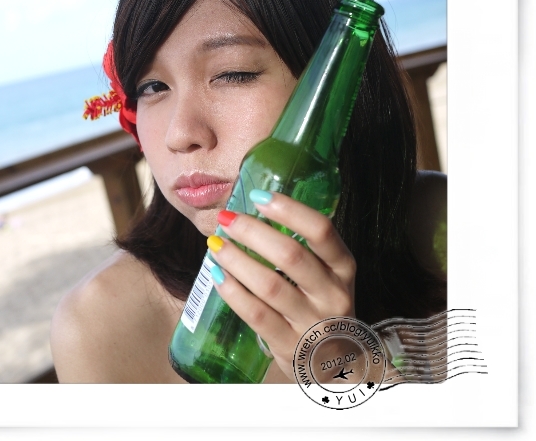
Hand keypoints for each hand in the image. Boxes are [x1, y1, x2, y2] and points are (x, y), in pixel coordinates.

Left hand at [206, 190, 355, 381]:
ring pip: (270, 285)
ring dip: (237, 260)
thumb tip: (251, 213)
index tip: (258, 196)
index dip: (289, 210)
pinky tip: (217, 275)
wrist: (335, 363)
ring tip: (215, 244)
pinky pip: (256, 315)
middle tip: (226, 219)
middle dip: (252, 232)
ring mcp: (312, 322)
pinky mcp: (289, 344)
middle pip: (291, 255)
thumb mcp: (325, 276)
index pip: (322, 230)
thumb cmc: (320, 306)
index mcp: (343, 267)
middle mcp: (332, 293)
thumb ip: (300, 248)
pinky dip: (232, 292)